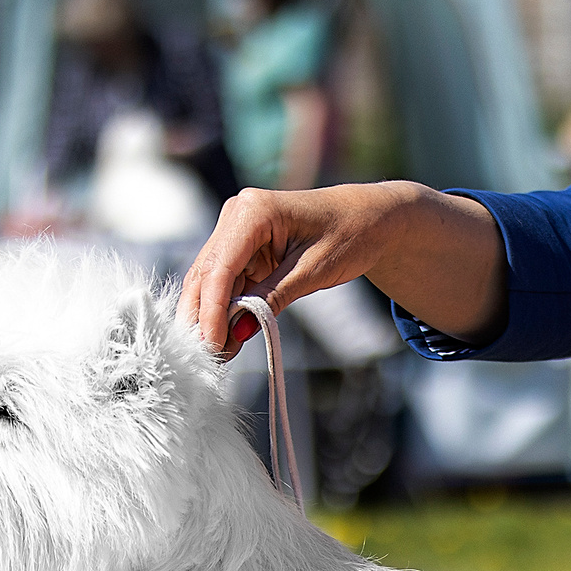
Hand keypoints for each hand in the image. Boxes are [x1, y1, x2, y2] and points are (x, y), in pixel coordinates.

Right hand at [179, 184, 406, 358]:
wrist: (368, 218)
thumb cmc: (349, 235)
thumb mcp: (313, 271)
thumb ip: (272, 299)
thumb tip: (236, 333)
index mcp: (253, 211)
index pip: (220, 267)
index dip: (211, 310)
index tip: (210, 346)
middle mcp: (236, 214)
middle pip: (206, 274)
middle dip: (202, 318)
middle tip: (205, 359)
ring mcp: (236, 229)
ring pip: (210, 281)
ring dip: (211, 318)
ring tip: (217, 355)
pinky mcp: (243, 247)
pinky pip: (227, 282)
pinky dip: (226, 310)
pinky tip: (227, 339)